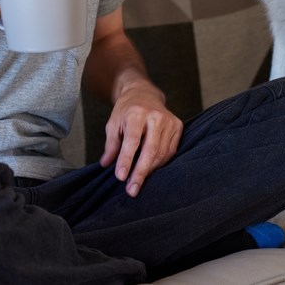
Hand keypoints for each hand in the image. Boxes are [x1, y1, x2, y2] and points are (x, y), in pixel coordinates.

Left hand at [99, 80, 182, 196]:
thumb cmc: (126, 111)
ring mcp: (169, 121)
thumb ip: (111, 145)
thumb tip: (106, 164)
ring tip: (137, 182)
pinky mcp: (178, 127)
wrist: (144, 94)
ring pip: (161, 154)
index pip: (132, 140)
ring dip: (150, 171)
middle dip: (140, 172)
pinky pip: (170, 152)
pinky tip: (150, 170)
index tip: (120, 177)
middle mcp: (156, 116)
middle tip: (132, 190)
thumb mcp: (113, 124)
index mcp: (137, 113)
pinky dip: (159, 164)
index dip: (126, 160)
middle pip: (150, 150)